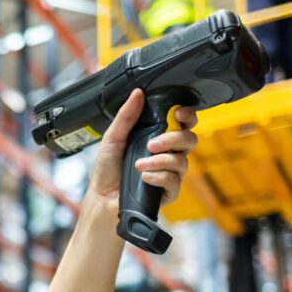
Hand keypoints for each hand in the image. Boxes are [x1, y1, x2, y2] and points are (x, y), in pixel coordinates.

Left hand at [86, 88, 198, 216]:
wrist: (102, 197)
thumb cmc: (108, 169)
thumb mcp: (112, 138)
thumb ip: (126, 116)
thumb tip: (137, 94)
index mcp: (157, 137)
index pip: (182, 123)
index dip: (186, 115)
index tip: (178, 113)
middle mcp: (167, 154)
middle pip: (189, 140)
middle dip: (173, 139)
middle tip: (152, 144)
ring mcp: (170, 173)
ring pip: (182, 162)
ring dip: (161, 161)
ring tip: (140, 164)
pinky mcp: (168, 191)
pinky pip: (174, 182)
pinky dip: (159, 177)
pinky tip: (145, 178)